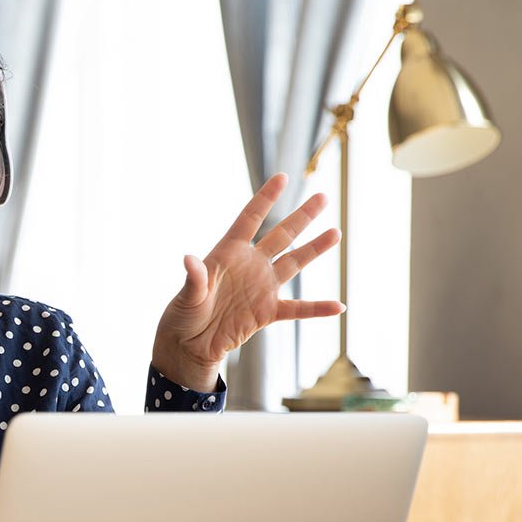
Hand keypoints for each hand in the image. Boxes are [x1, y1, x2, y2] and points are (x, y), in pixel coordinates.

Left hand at [152, 173, 342, 391]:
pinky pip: (297, 309)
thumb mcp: (186, 296)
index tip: (282, 177)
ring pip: (294, 264)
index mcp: (228, 254)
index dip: (265, 199)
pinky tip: (338, 307)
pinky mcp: (267, 312)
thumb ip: (195, 278)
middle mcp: (250, 266)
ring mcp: (261, 288)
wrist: (189, 345)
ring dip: (314, 250)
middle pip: (281, 236)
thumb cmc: (182, 316)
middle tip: (323, 197)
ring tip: (335, 233)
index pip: (249, 219)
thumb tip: (189, 260)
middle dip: (302, 217)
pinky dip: (317, 309)